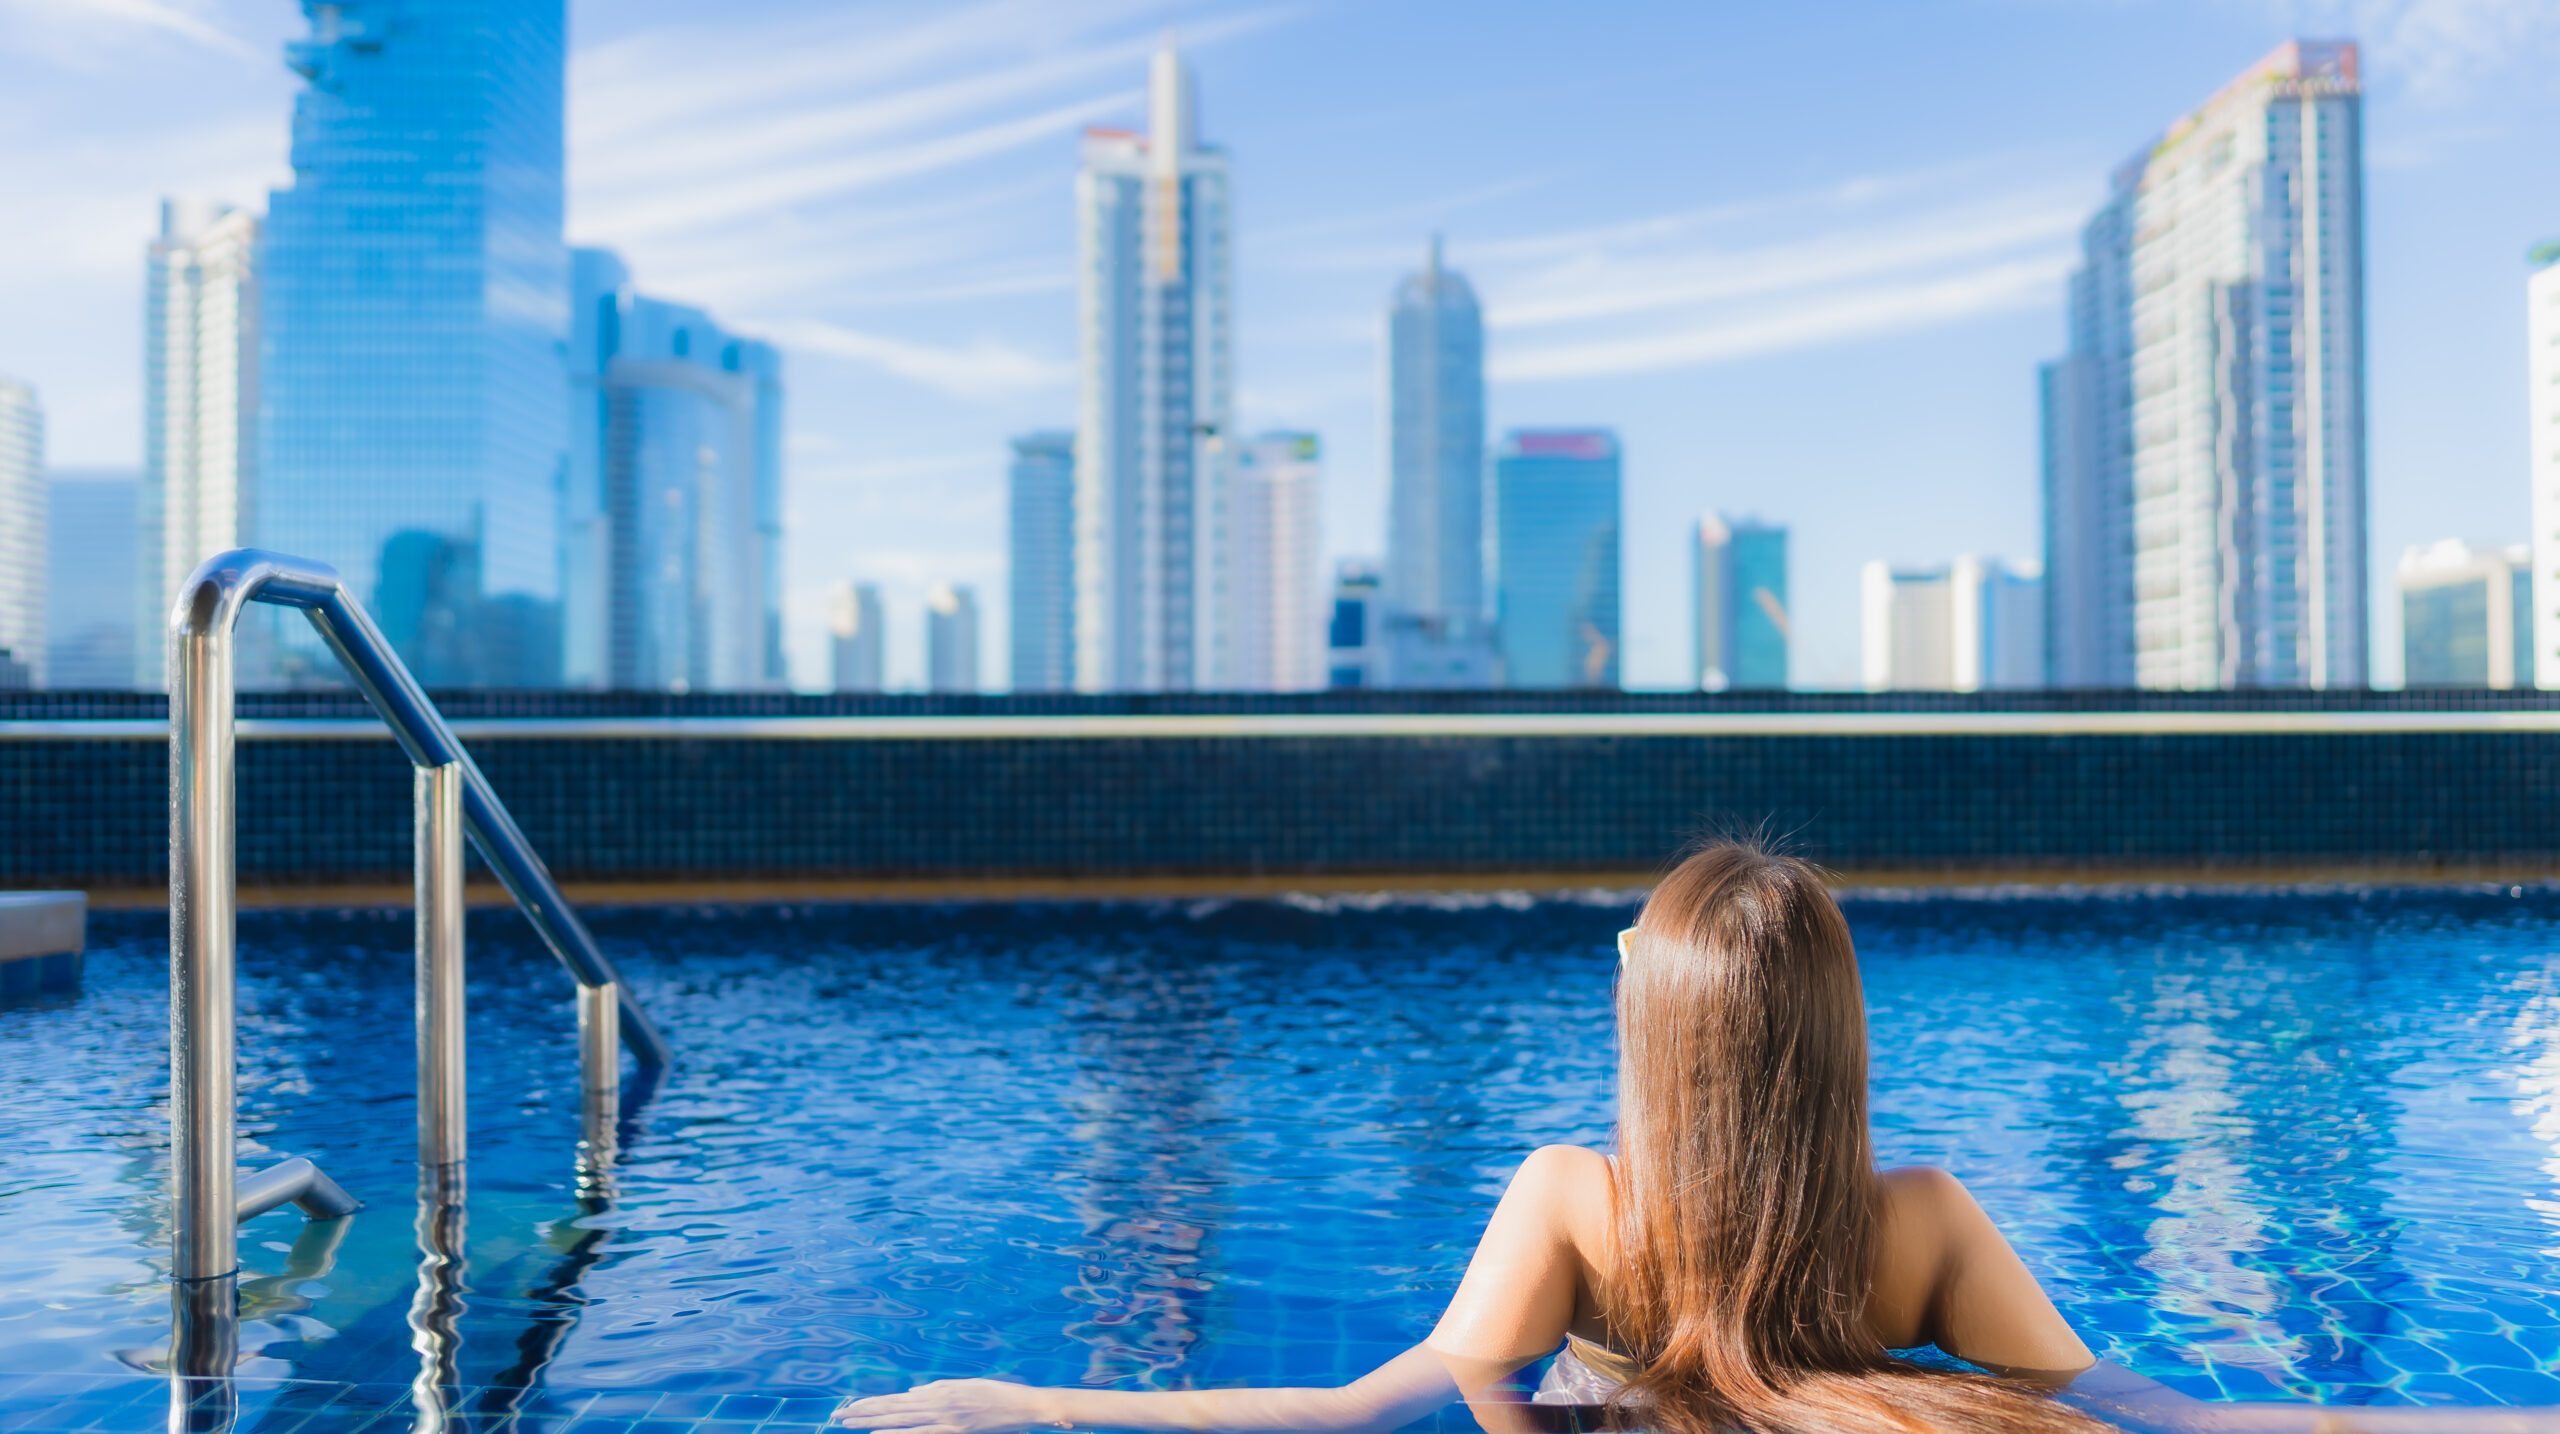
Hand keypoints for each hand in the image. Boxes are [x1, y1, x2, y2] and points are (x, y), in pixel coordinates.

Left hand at [833, 1378, 1062, 1432]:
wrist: (1024, 1405)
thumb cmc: (998, 1395)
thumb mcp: (965, 1386)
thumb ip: (937, 1388)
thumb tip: (912, 1392)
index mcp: (939, 1391)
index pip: (898, 1400)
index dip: (873, 1403)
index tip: (850, 1406)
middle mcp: (938, 1402)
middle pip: (893, 1409)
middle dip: (864, 1413)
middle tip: (838, 1417)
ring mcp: (945, 1417)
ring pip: (900, 1420)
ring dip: (872, 1421)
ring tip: (848, 1423)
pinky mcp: (955, 1430)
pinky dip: (898, 1433)